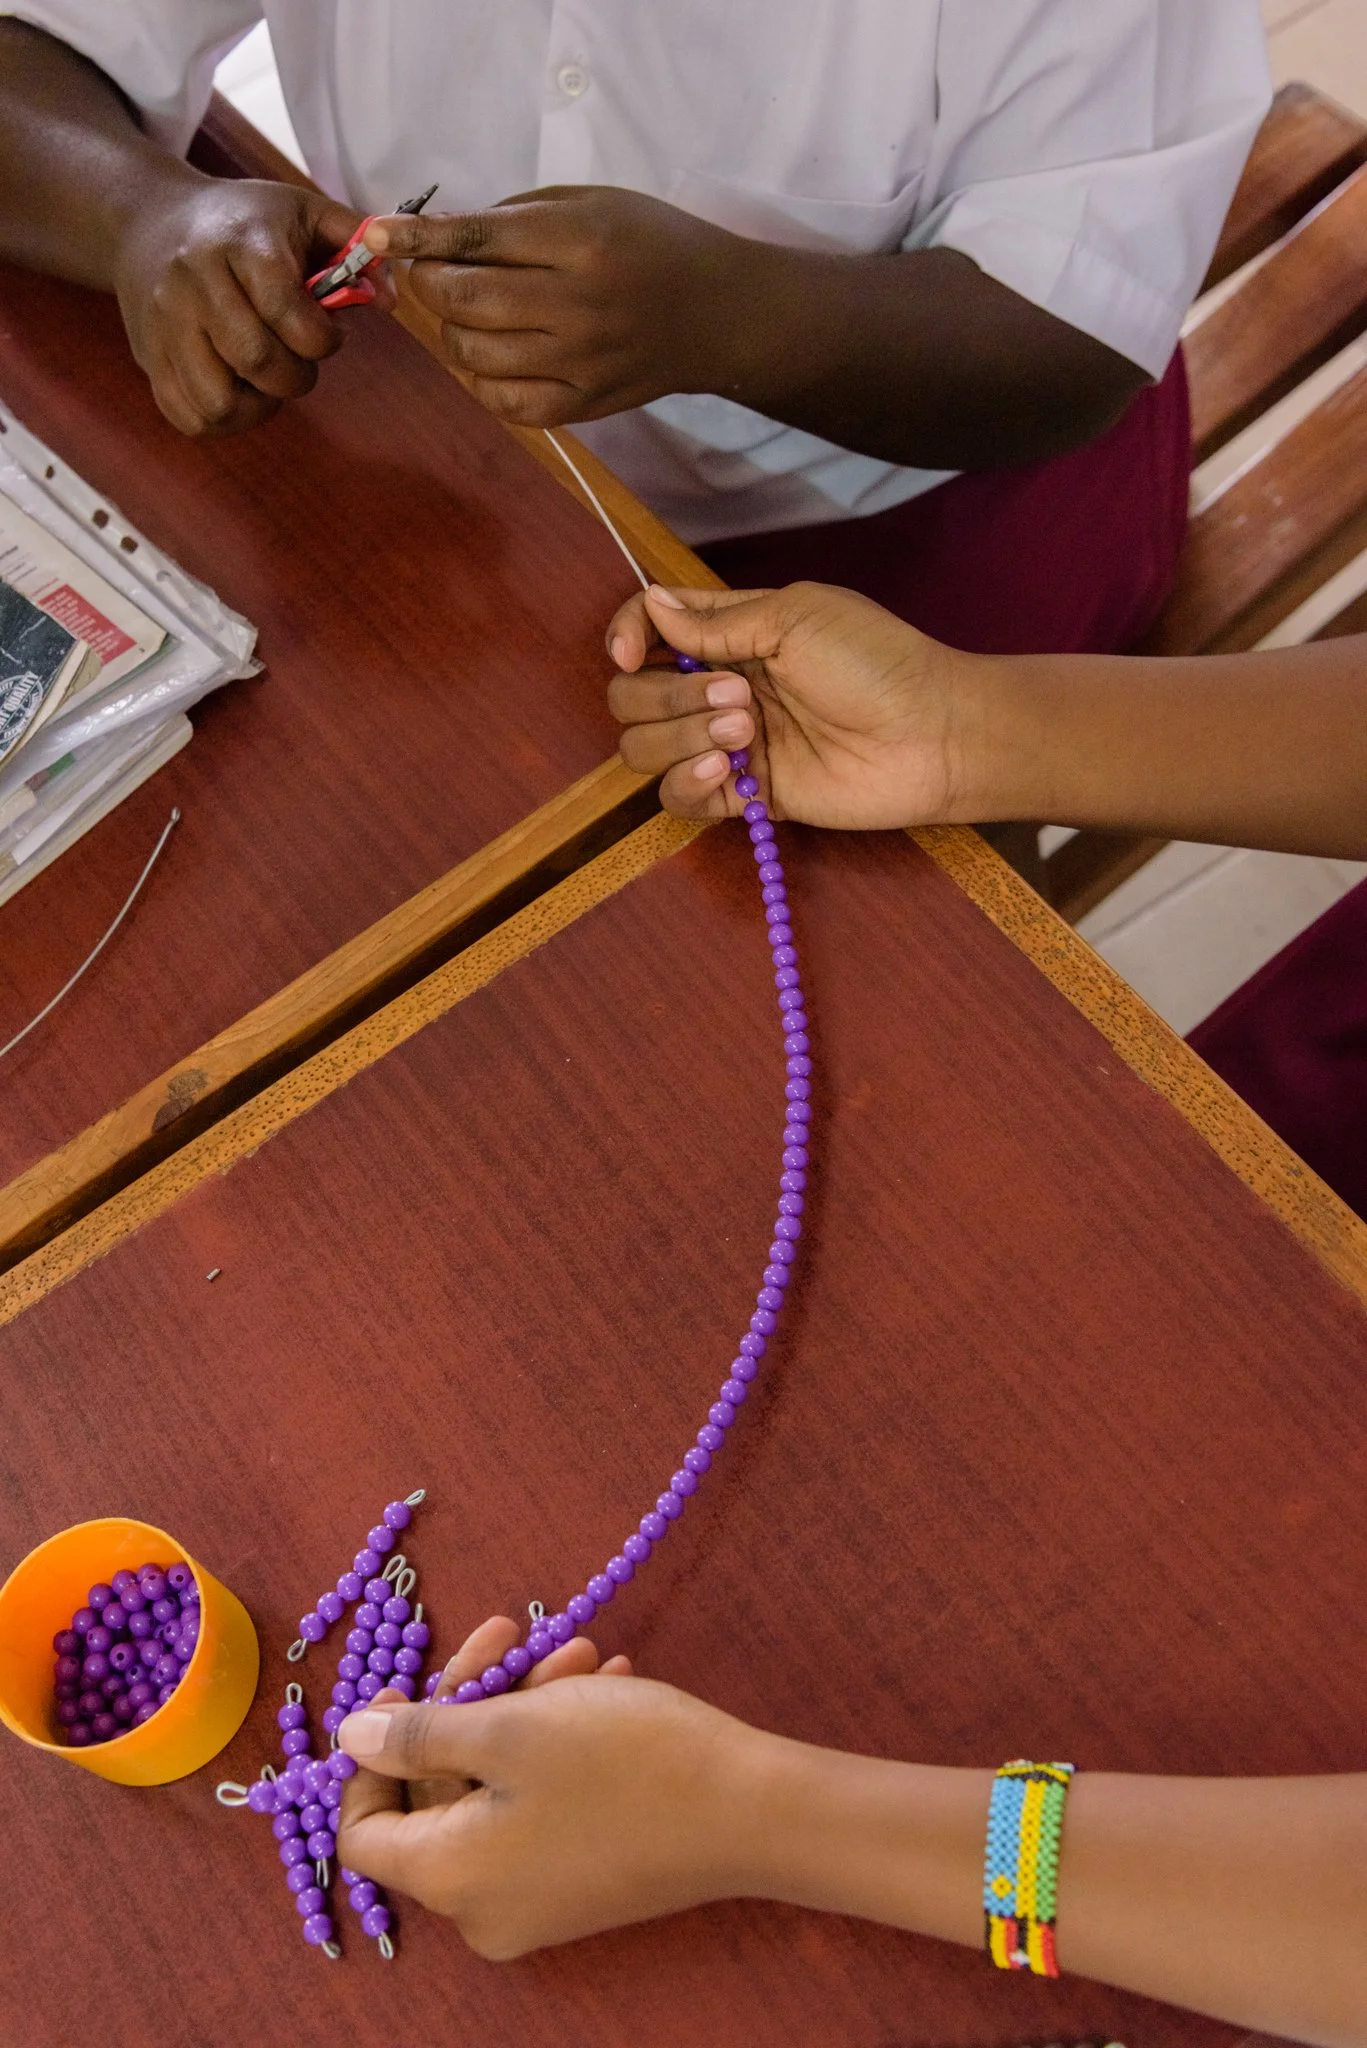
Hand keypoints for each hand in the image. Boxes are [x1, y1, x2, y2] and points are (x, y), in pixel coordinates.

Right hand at [114, 177, 370, 435]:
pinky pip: (188, 417)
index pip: (290, 314)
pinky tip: (236, 391)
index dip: (324, 340)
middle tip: (298, 361)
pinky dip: (222, 419)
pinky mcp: (148, 357)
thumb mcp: (301, 211)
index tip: (326, 334)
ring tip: (264, 380)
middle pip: (257, 360)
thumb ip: (354, 245)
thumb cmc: (243, 223)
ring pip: (217, 401)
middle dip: (295, 376)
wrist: (149, 220)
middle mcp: (194, 282)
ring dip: (256, 405)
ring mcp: (164, 323)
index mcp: (241, 244)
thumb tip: (390, 299)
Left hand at [336, 1613, 767, 1957]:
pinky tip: (602, 1680)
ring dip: (524, 1708)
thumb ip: (421, 1735)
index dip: (372, 1756)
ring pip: (497, 1790)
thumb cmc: (624, 1764)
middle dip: (471, 1702)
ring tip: (572, 1648)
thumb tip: (348, 1736)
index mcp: (450, 1878)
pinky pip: (541, 1808)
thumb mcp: (511, 1729)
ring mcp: (539, 1900)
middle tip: (508, 1631)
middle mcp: (484, 1908)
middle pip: (438, 1796)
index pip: (363, 1829)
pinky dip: (558, 1743)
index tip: (410, 1688)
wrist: (751, 1811)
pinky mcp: (585, 1882)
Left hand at [363, 185, 752, 426]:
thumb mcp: (590, 202)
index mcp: (580, 243)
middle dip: (428, 284)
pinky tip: (491, 357)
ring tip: (470, 314)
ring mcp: (581, 364)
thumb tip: (438, 240)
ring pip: (473, 355)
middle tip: (430, 274)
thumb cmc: (651, 244)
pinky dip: (480, 380)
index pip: (476, 240)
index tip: (378, 232)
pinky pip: (504, 403)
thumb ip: (514, 218)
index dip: (417, 238)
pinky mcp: (584, 405)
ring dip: (452, 331)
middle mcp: (578, 306)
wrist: (717, 313)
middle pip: (464, 301)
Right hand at [607, 581, 994, 829]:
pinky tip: (729, 771)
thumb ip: (717, 622)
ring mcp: (731, 744)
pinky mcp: (745, 796)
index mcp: (732, 634)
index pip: (649, 628)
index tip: (631, 653)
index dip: (626, 636)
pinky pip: (678, 799)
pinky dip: (687, 784)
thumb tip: (651, 606)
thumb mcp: (795, 617)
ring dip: (681, 739)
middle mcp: (721, 687)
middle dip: (667, 697)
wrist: (932, 735)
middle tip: (739, 697)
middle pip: (633, 696)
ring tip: (747, 733)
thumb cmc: (877, 662)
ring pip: (646, 749)